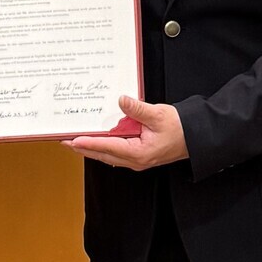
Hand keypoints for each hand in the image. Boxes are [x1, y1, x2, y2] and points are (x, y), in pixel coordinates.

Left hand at [64, 96, 187, 169]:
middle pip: (102, 154)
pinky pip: (115, 153)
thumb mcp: (158, 114)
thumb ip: (137, 109)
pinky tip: (95, 140)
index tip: (72, 140)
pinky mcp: (138, 156)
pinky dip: (103, 147)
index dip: (88, 143)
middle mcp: (134, 161)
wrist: (196, 138)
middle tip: (64, 140)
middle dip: (83, 148)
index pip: (107, 147)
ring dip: (91, 148)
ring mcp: (135, 160)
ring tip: (74, 140)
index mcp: (139, 153)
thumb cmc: (181, 129)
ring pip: (107, 155)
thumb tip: (121, 101)